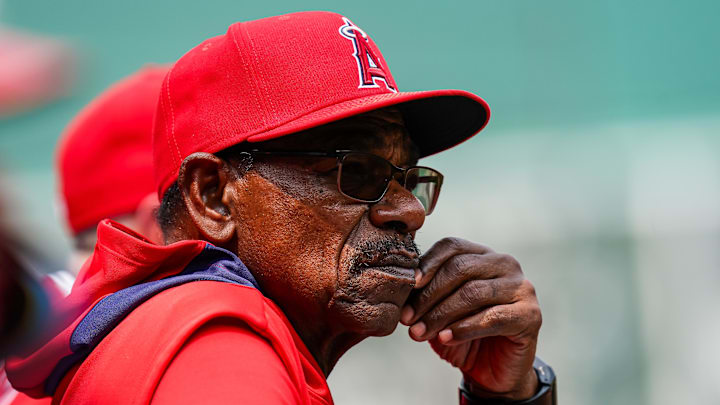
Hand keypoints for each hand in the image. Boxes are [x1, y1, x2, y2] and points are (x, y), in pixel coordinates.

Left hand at [400, 237, 541, 399]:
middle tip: (407, 318)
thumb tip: (400, 284)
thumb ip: (425, 292)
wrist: (492, 372)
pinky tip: (445, 338)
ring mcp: (521, 288)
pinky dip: (463, 328)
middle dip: (429, 294)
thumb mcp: (438, 309)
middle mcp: (505, 264)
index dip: (427, 264)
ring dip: (440, 314)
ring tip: (419, 333)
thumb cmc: (461, 334)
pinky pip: (492, 317)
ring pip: (473, 292)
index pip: (452, 246)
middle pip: (460, 268)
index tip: (408, 285)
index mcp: (482, 254)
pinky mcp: (530, 315)